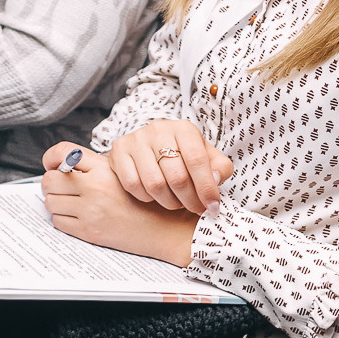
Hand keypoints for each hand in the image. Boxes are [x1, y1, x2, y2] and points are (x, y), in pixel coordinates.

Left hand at [40, 144, 199, 265]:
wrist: (164, 228)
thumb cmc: (146, 199)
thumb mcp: (124, 172)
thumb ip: (96, 165)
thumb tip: (63, 164)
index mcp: (104, 168)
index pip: (63, 153)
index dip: (51, 158)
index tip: (53, 165)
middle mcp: (95, 187)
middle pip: (49, 180)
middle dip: (51, 184)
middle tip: (60, 187)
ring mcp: (90, 210)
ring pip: (50, 202)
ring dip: (57, 202)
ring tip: (72, 202)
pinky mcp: (89, 231)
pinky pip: (58, 222)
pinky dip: (64, 219)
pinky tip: (78, 216)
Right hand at [104, 119, 234, 214]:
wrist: (151, 145)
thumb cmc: (184, 154)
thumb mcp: (207, 156)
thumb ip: (219, 167)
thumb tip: (215, 179)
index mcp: (184, 129)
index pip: (197, 160)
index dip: (206, 187)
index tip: (212, 206)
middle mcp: (159, 129)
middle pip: (176, 176)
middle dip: (189, 199)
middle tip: (194, 208)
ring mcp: (136, 139)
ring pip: (154, 184)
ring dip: (168, 202)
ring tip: (176, 203)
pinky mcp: (119, 150)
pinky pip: (132, 184)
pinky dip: (146, 197)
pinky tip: (154, 195)